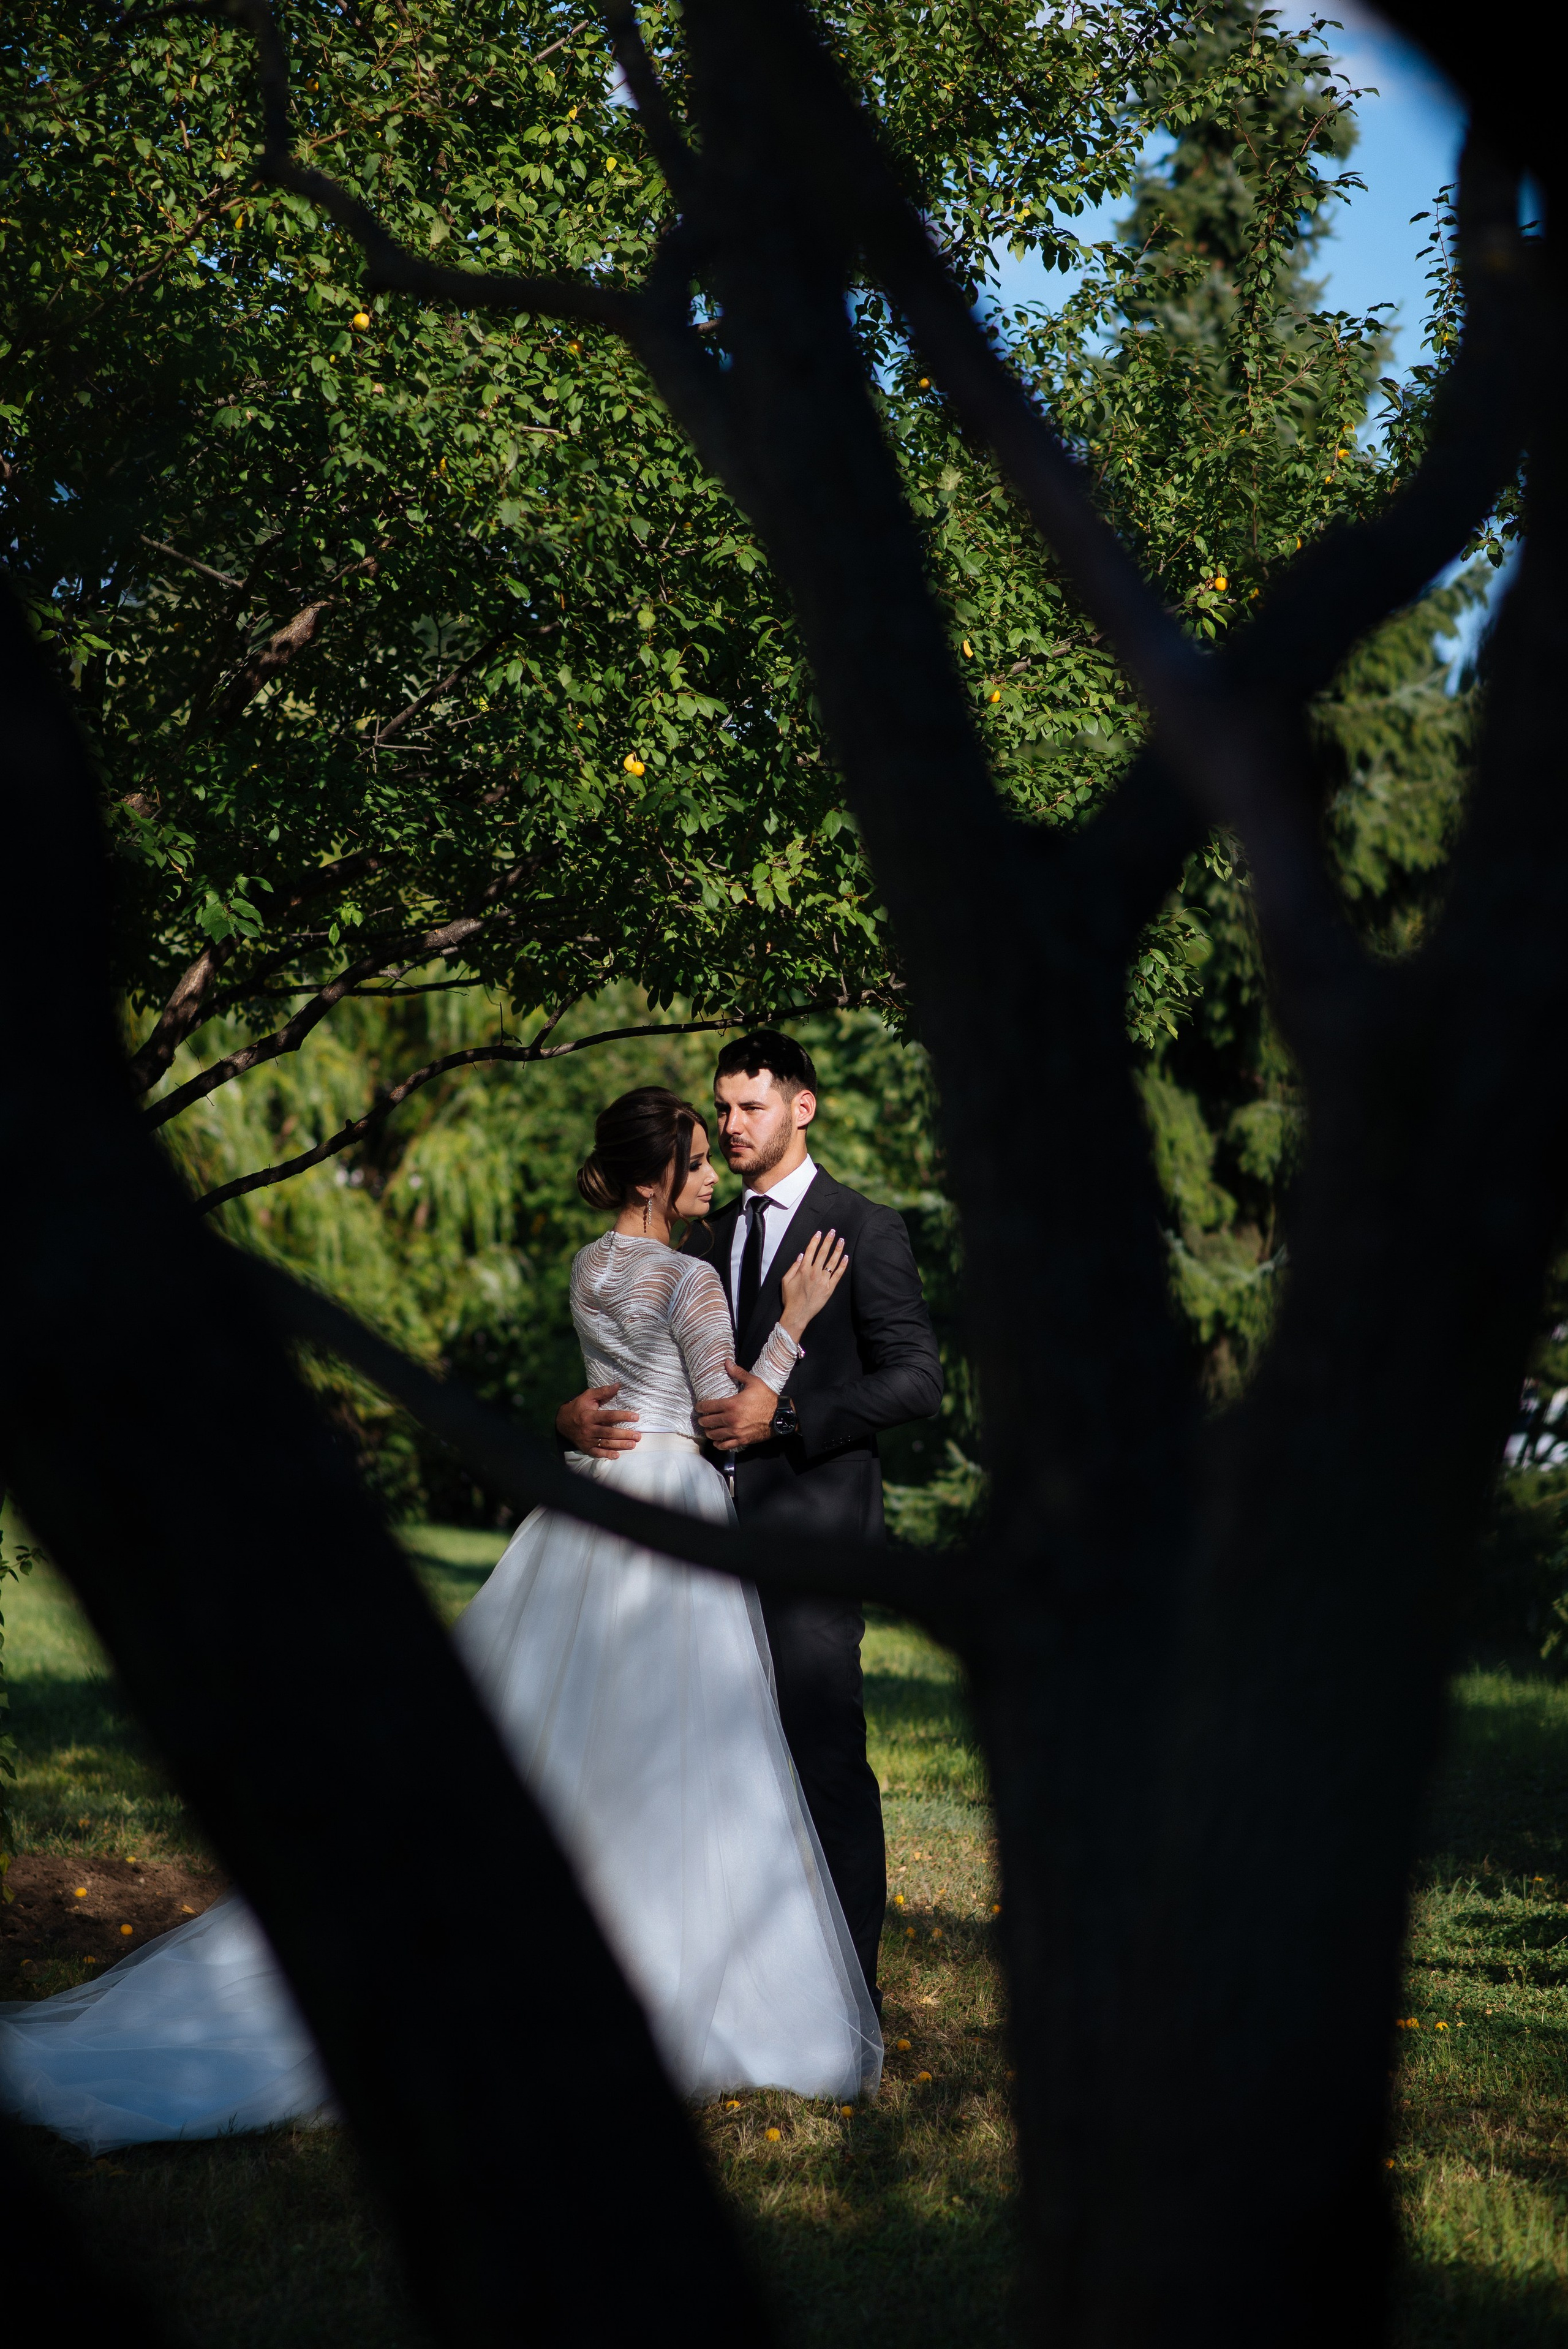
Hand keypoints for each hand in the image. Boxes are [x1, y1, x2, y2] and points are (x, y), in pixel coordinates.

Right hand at [555, 1383, 640, 1457]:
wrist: (561, 1421)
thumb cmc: (578, 1407)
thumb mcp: (588, 1396)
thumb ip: (602, 1391)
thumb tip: (618, 1385)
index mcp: (589, 1415)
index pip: (609, 1416)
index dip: (623, 1416)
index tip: (636, 1417)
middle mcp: (588, 1429)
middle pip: (609, 1432)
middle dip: (624, 1434)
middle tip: (638, 1436)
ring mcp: (586, 1440)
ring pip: (605, 1443)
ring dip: (619, 1445)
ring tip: (633, 1445)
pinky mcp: (585, 1448)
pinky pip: (597, 1453)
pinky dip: (606, 1455)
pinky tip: (617, 1455)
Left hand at [694, 1363, 779, 1452]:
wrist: (780, 1416)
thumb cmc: (767, 1398)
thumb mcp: (754, 1382)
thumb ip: (738, 1373)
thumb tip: (727, 1362)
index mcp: (731, 1404)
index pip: (708, 1407)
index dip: (700, 1407)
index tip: (699, 1407)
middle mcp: (730, 1419)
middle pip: (708, 1421)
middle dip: (702, 1420)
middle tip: (702, 1418)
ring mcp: (735, 1431)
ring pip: (714, 1434)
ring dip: (709, 1432)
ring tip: (709, 1429)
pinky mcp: (741, 1440)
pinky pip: (725, 1445)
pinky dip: (718, 1444)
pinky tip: (717, 1441)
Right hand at [778, 1227, 847, 1341]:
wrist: (798, 1313)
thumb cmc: (790, 1298)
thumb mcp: (785, 1280)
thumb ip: (793, 1266)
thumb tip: (801, 1255)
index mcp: (803, 1269)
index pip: (811, 1250)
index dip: (815, 1240)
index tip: (819, 1233)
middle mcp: (814, 1272)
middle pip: (823, 1253)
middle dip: (828, 1241)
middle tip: (833, 1232)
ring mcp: (823, 1280)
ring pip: (832, 1261)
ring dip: (837, 1250)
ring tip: (841, 1241)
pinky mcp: (829, 1288)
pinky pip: (838, 1274)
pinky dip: (842, 1266)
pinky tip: (845, 1258)